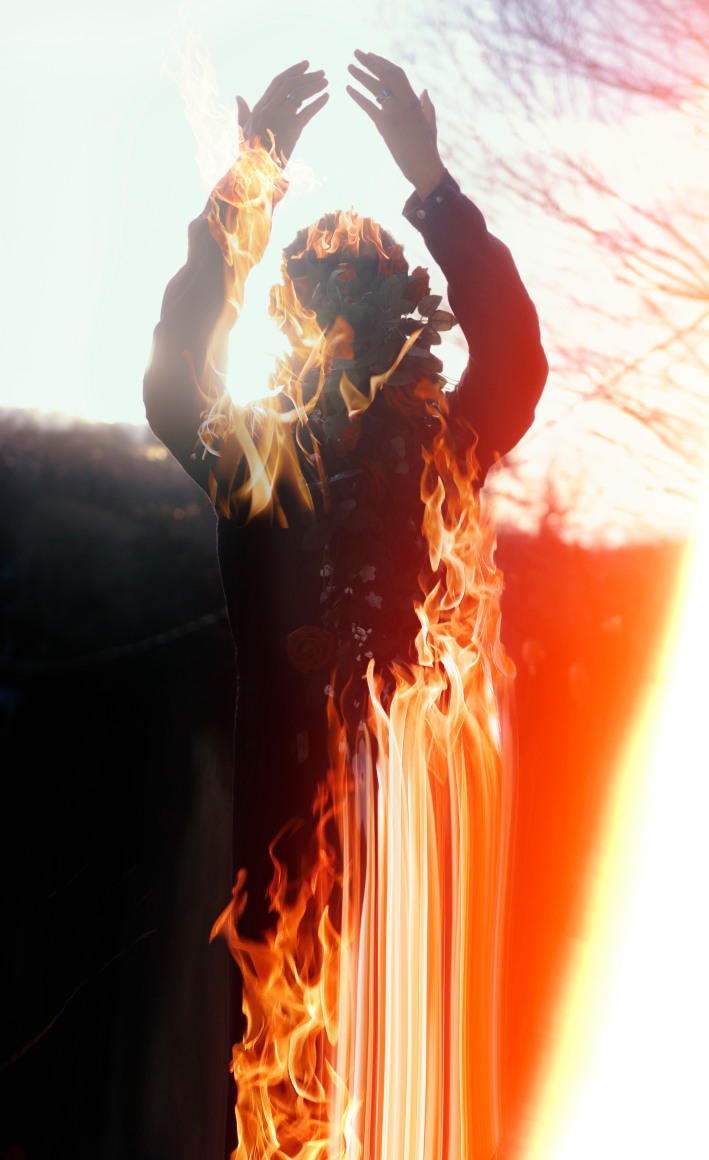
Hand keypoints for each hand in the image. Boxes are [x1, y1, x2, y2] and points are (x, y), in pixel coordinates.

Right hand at [236, 61, 328, 163]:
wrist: (255, 171)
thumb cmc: (250, 154)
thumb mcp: (244, 130)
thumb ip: (243, 113)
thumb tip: (239, 97)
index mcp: (260, 106)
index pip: (277, 82)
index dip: (292, 72)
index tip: (305, 65)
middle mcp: (270, 108)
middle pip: (290, 84)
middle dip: (307, 75)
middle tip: (320, 72)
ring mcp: (281, 117)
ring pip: (300, 94)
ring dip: (314, 86)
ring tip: (326, 82)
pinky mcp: (292, 128)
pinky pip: (308, 111)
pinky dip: (319, 103)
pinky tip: (327, 97)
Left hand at [346, 50, 444, 199]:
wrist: (425, 167)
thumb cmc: (428, 148)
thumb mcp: (430, 123)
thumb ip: (427, 105)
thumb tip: (424, 91)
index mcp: (414, 101)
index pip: (398, 73)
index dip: (383, 63)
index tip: (372, 56)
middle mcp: (405, 103)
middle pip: (386, 74)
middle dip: (370, 61)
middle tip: (356, 53)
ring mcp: (395, 114)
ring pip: (376, 87)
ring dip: (361, 74)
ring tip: (349, 67)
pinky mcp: (386, 127)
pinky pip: (369, 107)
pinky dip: (357, 97)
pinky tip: (347, 89)